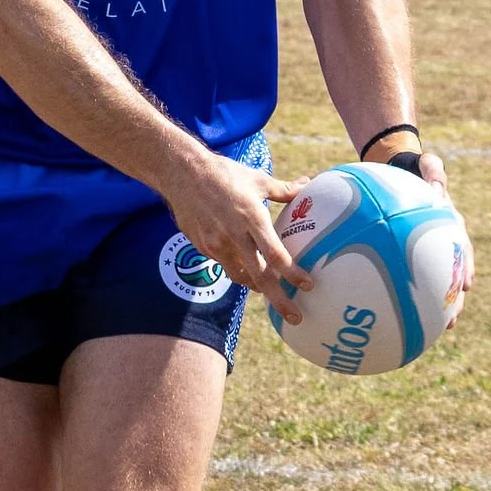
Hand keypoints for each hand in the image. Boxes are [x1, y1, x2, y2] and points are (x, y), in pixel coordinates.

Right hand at [166, 144, 311, 302]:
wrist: (182, 173)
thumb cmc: (224, 173)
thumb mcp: (257, 179)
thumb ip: (284, 189)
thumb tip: (308, 185)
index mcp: (252, 217)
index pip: (275, 254)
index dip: (292, 273)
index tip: (308, 285)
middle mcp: (234, 235)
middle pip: (260, 276)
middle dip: (279, 300)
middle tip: (296, 316)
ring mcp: (216, 244)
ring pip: (241, 276)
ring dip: (257, 287)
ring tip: (270, 293)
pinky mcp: (203, 247)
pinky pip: (225, 264)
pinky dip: (238, 269)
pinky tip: (245, 266)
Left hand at [415, 147, 473, 322]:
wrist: (401, 170)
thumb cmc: (413, 168)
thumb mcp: (425, 164)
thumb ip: (433, 170)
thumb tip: (437, 183)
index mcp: (449, 226)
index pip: (462, 250)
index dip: (465, 267)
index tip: (466, 284)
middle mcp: (442, 243)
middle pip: (452, 276)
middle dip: (454, 300)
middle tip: (451, 319)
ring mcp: (426, 251)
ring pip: (434, 283)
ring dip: (436, 307)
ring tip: (435, 330)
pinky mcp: (409, 254)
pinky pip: (407, 275)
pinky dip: (405, 292)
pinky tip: (393, 312)